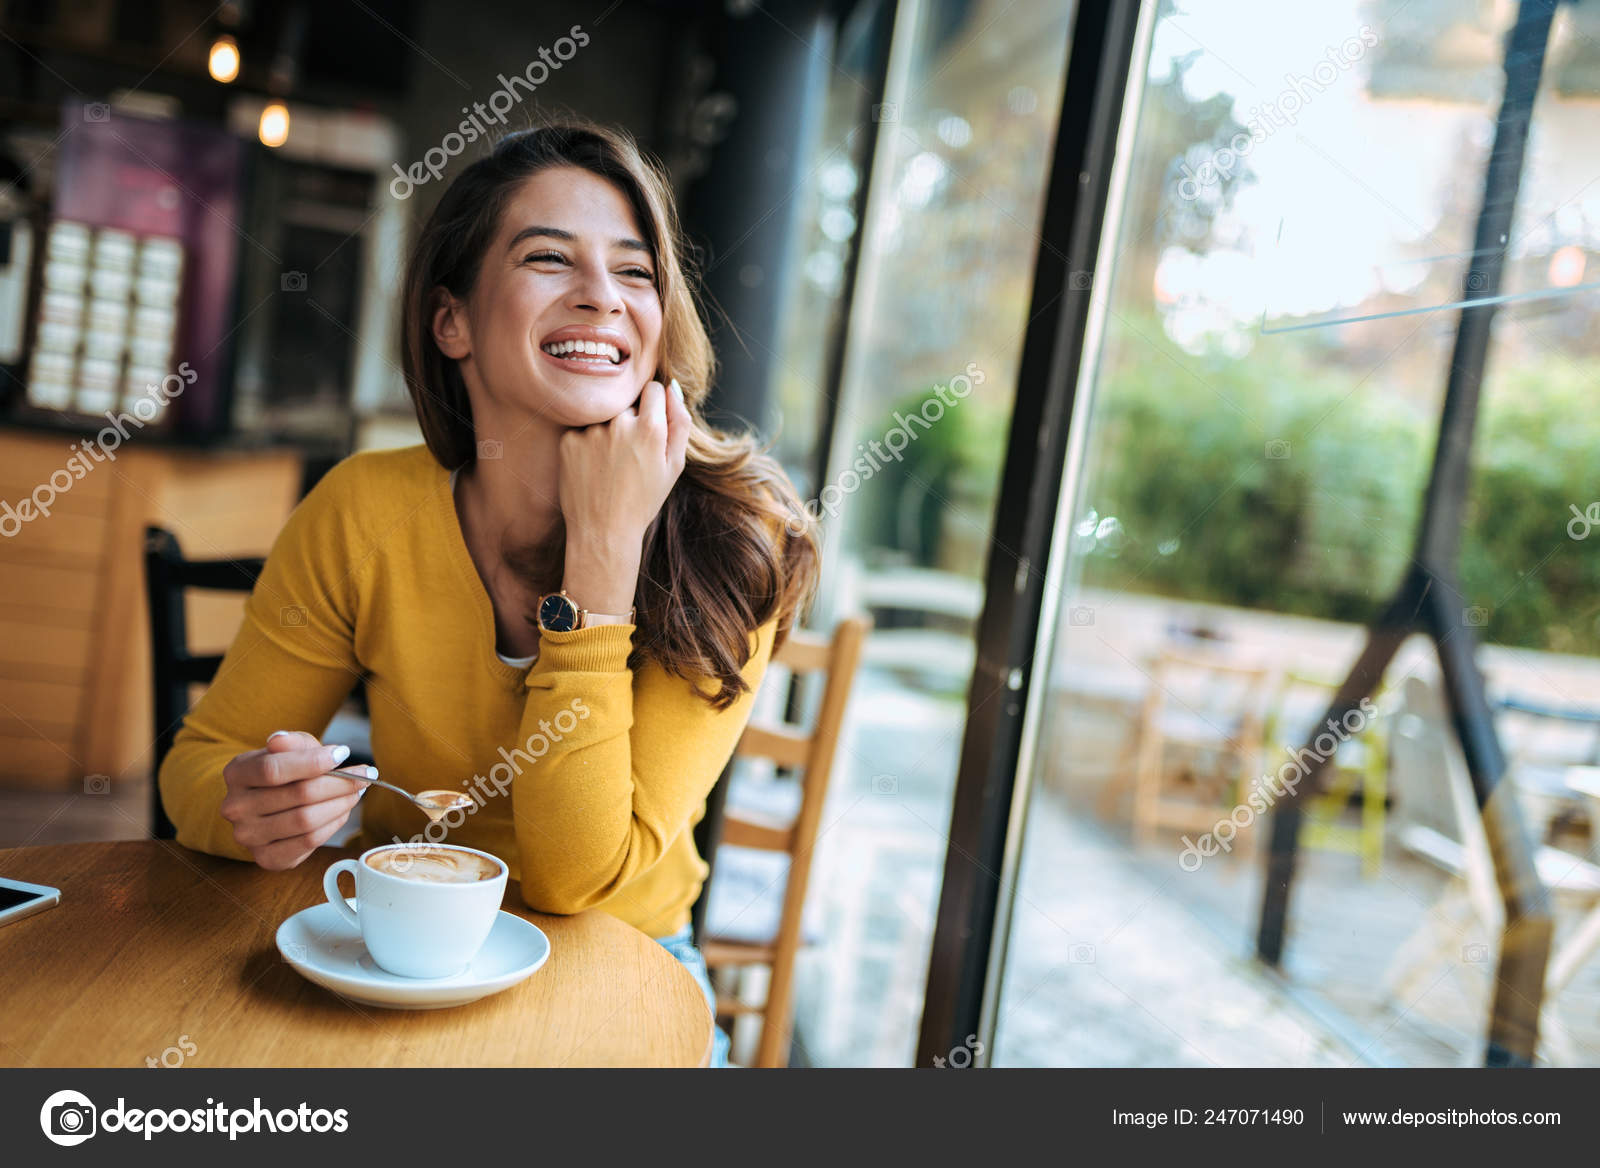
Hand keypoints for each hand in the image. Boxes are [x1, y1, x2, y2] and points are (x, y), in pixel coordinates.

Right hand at [219, 731, 367, 869]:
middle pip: (297, 795)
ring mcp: (248, 836)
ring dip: (341, 804)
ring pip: (305, 820)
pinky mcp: (266, 858)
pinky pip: (308, 841)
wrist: (267, 804)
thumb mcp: (289, 748)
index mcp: (236, 773)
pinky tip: (343, 811)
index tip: (343, 754)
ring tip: (356, 792)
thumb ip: (290, 743)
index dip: (312, 762)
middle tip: (365, 774)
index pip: (273, 769)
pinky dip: (333, 824)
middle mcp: (235, 807)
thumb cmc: (284, 771)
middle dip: (340, 783)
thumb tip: (280, 740)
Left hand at [557, 378, 690, 613]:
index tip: (651, 423)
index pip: (653, 388)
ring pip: (604, 416)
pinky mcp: (568, 440)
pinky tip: (593, 468)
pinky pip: (582, 429)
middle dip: (631, 419)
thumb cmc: (643, 500)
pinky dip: (587, 444)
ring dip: (608, 431)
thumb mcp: (674, 465)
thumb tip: (671, 387)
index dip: (655, 405)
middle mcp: (618, 424)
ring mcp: (591, 431)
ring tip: (610, 464)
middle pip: (627, 402)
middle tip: (630, 455)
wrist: (603, 532)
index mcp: (650, 428)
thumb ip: (680, 422)